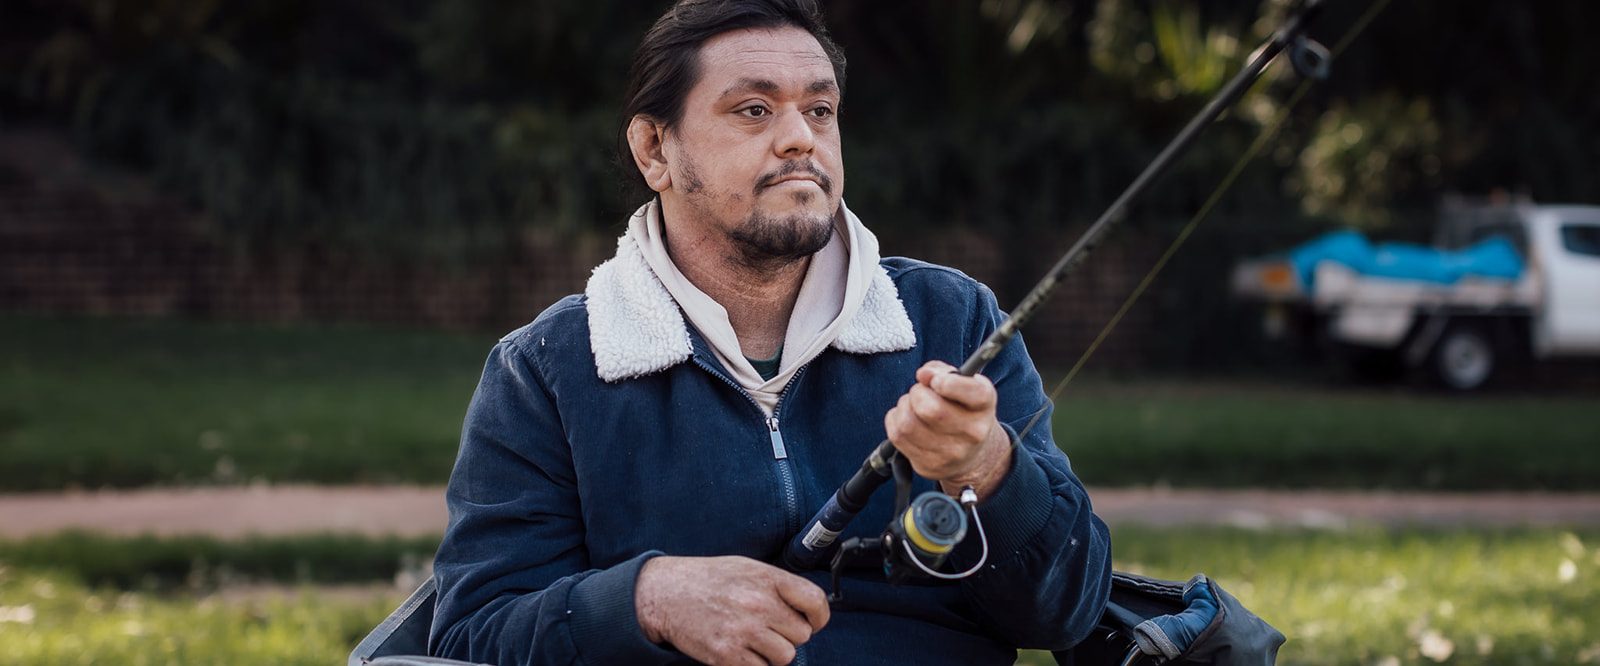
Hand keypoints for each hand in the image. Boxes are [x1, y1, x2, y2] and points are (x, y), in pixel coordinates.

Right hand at [635, 555, 829, 664]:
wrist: (665, 594)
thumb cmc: (708, 580)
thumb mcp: (747, 568)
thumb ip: (778, 586)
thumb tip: (807, 609)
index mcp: (767, 579)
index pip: (816, 601)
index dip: (819, 616)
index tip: (812, 621)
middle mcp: (758, 604)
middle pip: (802, 634)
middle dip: (788, 635)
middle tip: (768, 627)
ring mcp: (743, 631)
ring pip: (785, 656)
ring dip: (773, 653)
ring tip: (753, 639)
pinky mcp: (727, 655)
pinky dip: (753, 664)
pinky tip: (740, 649)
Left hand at [884, 360, 1012, 498]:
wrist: (970, 454)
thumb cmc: (961, 410)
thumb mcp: (962, 385)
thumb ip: (942, 371)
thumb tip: (924, 374)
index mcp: (984, 405)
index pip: (972, 392)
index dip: (948, 383)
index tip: (936, 380)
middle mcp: (972, 433)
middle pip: (930, 409)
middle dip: (917, 393)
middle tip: (920, 392)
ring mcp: (950, 453)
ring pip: (908, 423)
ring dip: (903, 407)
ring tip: (913, 406)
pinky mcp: (929, 465)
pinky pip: (897, 435)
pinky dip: (895, 420)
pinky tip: (907, 419)